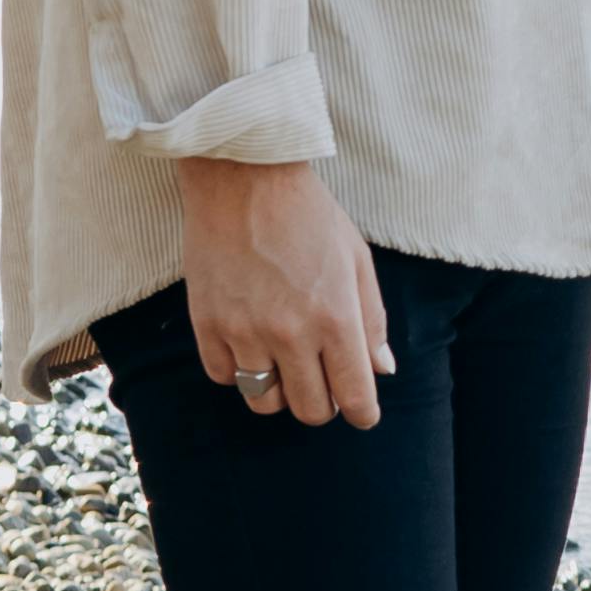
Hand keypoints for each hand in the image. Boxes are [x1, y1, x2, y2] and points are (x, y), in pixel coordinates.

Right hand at [177, 155, 393, 428]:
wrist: (243, 178)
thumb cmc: (309, 215)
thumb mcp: (357, 259)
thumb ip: (372, 320)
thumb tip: (382, 369)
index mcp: (336, 318)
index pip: (354, 395)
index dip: (362, 412)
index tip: (361, 412)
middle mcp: (291, 334)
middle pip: (310, 410)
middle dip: (323, 403)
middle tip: (323, 380)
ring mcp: (245, 332)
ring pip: (264, 401)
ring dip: (280, 391)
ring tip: (284, 364)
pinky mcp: (207, 325)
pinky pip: (224, 376)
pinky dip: (238, 370)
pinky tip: (249, 343)